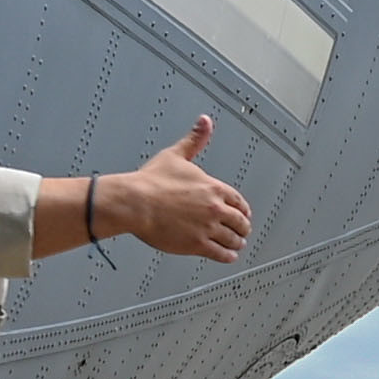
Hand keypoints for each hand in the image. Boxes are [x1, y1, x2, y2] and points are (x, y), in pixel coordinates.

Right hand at [91, 119, 253, 262]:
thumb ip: (194, 140)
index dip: (243, 208)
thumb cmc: (150, 181)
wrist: (134, 202)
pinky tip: (229, 256)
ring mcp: (207, 228)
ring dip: (237, 242)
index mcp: (213, 188)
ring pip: (233, 239)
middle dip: (243, 227)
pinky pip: (220, 254)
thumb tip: (205, 122)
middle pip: (240, 221)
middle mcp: (214, 208)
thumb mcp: (176, 154)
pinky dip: (227, 256)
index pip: (239, 201)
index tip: (244, 213)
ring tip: (237, 245)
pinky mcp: (196, 244)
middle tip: (243, 231)